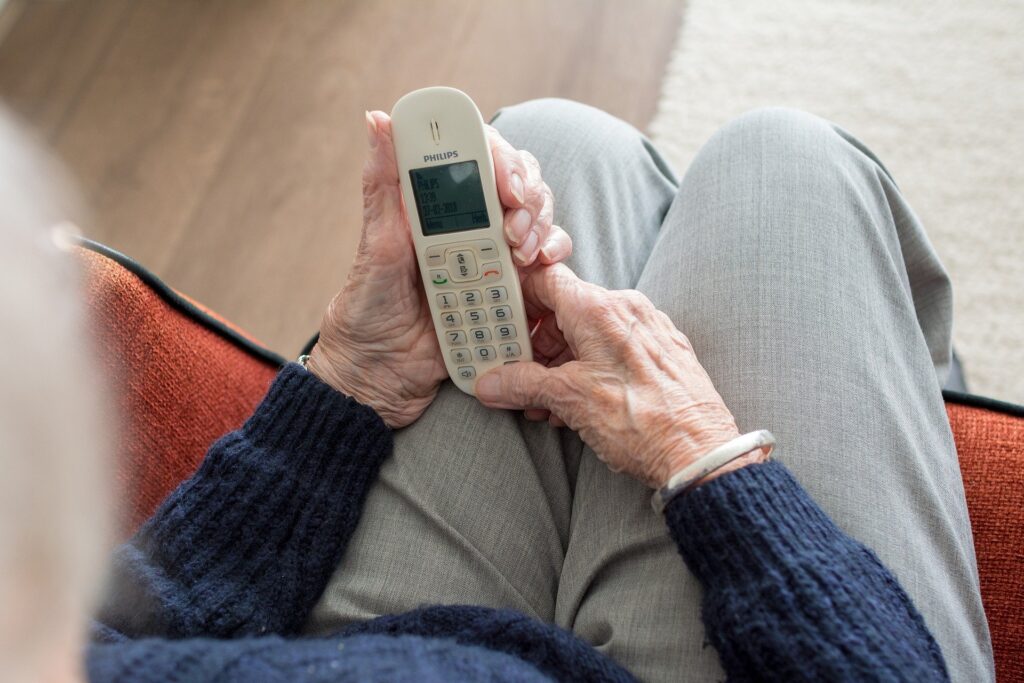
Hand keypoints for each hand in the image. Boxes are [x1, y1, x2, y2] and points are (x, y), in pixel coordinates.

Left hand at [307, 111, 571, 427]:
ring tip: (523, 254)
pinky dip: (552, 262)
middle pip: (519, 184)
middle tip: (514, 228)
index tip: (505, 183)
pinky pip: (545, 267)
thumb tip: (377, 120)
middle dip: (527, 196)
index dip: (500, 157)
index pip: (478, 156)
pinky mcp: (510, 290)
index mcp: (434, 207)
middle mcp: (468, 225)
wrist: (379, 378)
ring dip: (542, 227)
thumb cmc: (366, 312)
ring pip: (539, 219)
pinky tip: (540, 270)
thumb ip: (383, 186)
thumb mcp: (375, 247)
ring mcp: (492, 256)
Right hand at [475, 264, 764, 487]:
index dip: (516, 296)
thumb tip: (492, 383)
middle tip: (513, 373)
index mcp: (598, 308)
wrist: (700, 454)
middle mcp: (626, 310)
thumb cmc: (641, 422)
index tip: (498, 318)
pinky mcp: (662, 354)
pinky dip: (588, 371)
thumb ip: (523, 385)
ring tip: (542, 403)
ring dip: (559, 365)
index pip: (545, 279)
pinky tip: (575, 406)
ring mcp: (647, 331)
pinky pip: (613, 352)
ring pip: (588, 335)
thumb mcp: (568, 400)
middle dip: (535, 345)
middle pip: (564, 310)